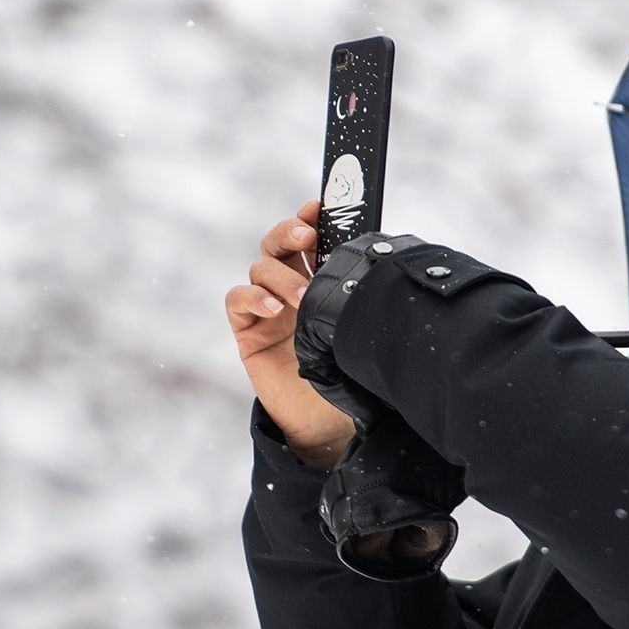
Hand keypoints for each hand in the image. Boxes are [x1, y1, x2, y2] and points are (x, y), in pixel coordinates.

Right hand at [225, 199, 359, 467]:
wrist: (329, 421)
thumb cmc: (349, 371)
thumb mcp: (363, 327)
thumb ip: (365, 297)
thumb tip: (391, 264)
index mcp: (319, 277)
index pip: (310, 236)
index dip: (311, 218)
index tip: (321, 207)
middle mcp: (290, 285)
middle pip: (279, 242)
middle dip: (290, 232)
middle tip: (307, 238)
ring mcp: (266, 307)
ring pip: (260, 267)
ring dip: (281, 276)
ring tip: (302, 299)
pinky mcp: (248, 331)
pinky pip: (237, 300)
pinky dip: (253, 297)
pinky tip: (275, 310)